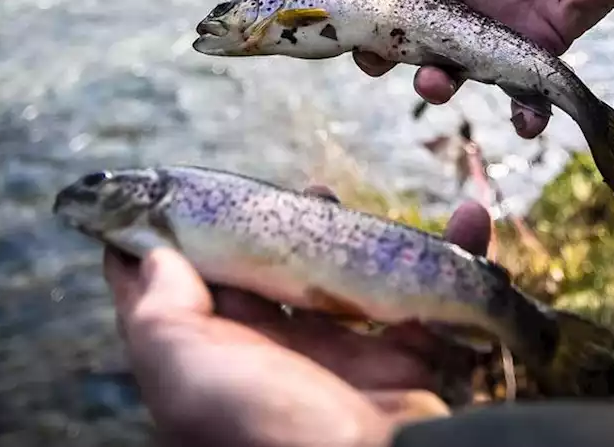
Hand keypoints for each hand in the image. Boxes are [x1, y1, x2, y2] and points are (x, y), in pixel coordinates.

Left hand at [102, 188, 494, 446]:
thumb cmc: (267, 431)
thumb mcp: (185, 375)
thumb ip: (158, 315)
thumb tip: (148, 258)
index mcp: (215, 359)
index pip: (176, 294)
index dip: (169, 241)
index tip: (170, 191)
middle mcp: (271, 359)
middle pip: (261, 273)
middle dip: (268, 223)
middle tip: (285, 192)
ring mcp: (337, 360)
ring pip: (337, 277)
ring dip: (344, 231)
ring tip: (336, 199)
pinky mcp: (400, 364)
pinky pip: (430, 298)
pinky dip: (453, 255)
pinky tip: (465, 219)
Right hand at [321, 0, 613, 138]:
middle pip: (399, 33)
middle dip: (376, 51)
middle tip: (366, 58)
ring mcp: (491, 28)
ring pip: (448, 67)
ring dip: (434, 83)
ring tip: (433, 85)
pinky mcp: (536, 49)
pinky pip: (522, 92)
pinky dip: (523, 114)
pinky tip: (525, 124)